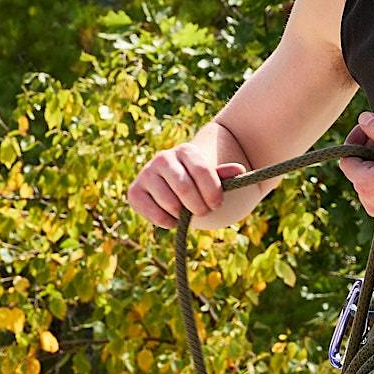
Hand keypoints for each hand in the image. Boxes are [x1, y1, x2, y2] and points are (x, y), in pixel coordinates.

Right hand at [129, 143, 247, 229]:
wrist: (174, 186)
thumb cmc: (198, 183)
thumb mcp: (212, 179)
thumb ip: (223, 176)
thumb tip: (239, 169)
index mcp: (186, 151)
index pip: (202, 171)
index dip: (213, 192)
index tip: (217, 204)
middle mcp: (163, 158)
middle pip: (184, 188)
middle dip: (198, 207)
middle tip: (203, 212)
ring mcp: (146, 174)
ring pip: (170, 203)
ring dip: (183, 215)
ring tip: (186, 212)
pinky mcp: (135, 192)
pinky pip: (155, 214)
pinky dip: (168, 222)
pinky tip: (172, 217)